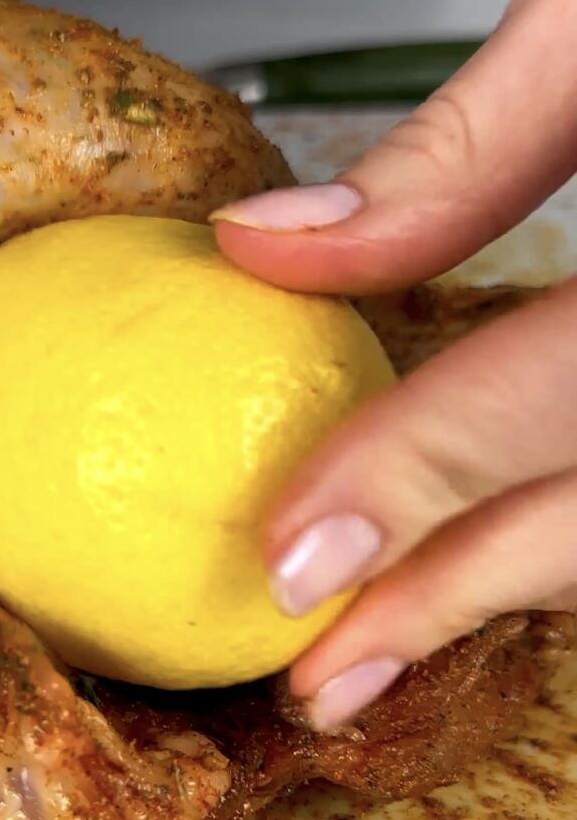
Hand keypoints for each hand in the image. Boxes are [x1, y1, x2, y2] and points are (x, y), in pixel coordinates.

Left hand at [210, 0, 576, 730]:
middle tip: (325, 675)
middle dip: (456, 598)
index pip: (565, 391)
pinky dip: (561, 535)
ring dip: (508, 592)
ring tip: (386, 645)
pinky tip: (484, 558)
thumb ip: (460, 144)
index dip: (422, 480)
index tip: (296, 559)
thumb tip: (271, 242)